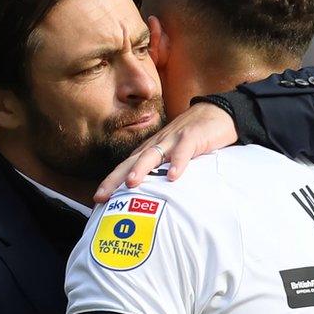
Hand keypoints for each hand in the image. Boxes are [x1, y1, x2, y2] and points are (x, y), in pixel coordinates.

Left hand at [94, 102, 237, 201]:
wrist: (217, 113)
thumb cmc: (192, 139)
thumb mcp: (173, 156)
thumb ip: (162, 173)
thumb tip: (150, 199)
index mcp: (150, 150)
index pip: (125, 167)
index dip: (110, 182)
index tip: (97, 199)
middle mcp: (157, 144)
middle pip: (131, 161)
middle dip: (115, 178)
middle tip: (102, 195)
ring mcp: (173, 139)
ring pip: (152, 154)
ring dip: (140, 169)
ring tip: (131, 183)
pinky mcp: (192, 137)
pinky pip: (183, 151)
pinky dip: (178, 163)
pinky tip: (173, 177)